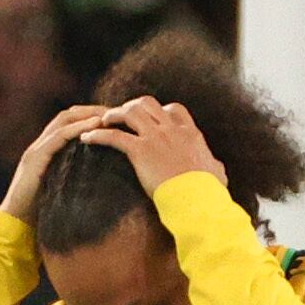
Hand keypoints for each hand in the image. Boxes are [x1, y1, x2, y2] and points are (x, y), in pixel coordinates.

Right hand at [0, 103, 119, 221]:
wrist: (15, 224)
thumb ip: (79, 179)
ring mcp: (36, 149)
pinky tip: (96, 126)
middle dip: (93, 110)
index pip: (70, 121)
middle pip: (68, 115)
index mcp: (48, 150)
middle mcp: (41, 144)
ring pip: (63, 120)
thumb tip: (105, 180)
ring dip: (88, 114)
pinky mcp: (35, 157)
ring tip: (109, 116)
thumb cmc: (42, 213)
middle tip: (116, 112)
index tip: (115, 118)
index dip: (92, 115)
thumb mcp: (66, 190)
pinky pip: (58, 136)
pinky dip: (78, 128)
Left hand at [82, 96, 225, 193]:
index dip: (159, 110)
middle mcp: (172, 130)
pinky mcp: (141, 151)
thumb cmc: (209, 193)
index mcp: (190, 134)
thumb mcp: (217, 174)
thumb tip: (218, 168)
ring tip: (101, 121)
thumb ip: (215, 166)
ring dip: (113, 114)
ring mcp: (156, 138)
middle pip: (148, 104)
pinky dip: (98, 135)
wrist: (198, 200)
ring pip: (130, 112)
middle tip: (121, 116)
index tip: (151, 118)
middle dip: (131, 106)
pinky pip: (114, 136)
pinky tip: (86, 139)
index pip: (174, 109)